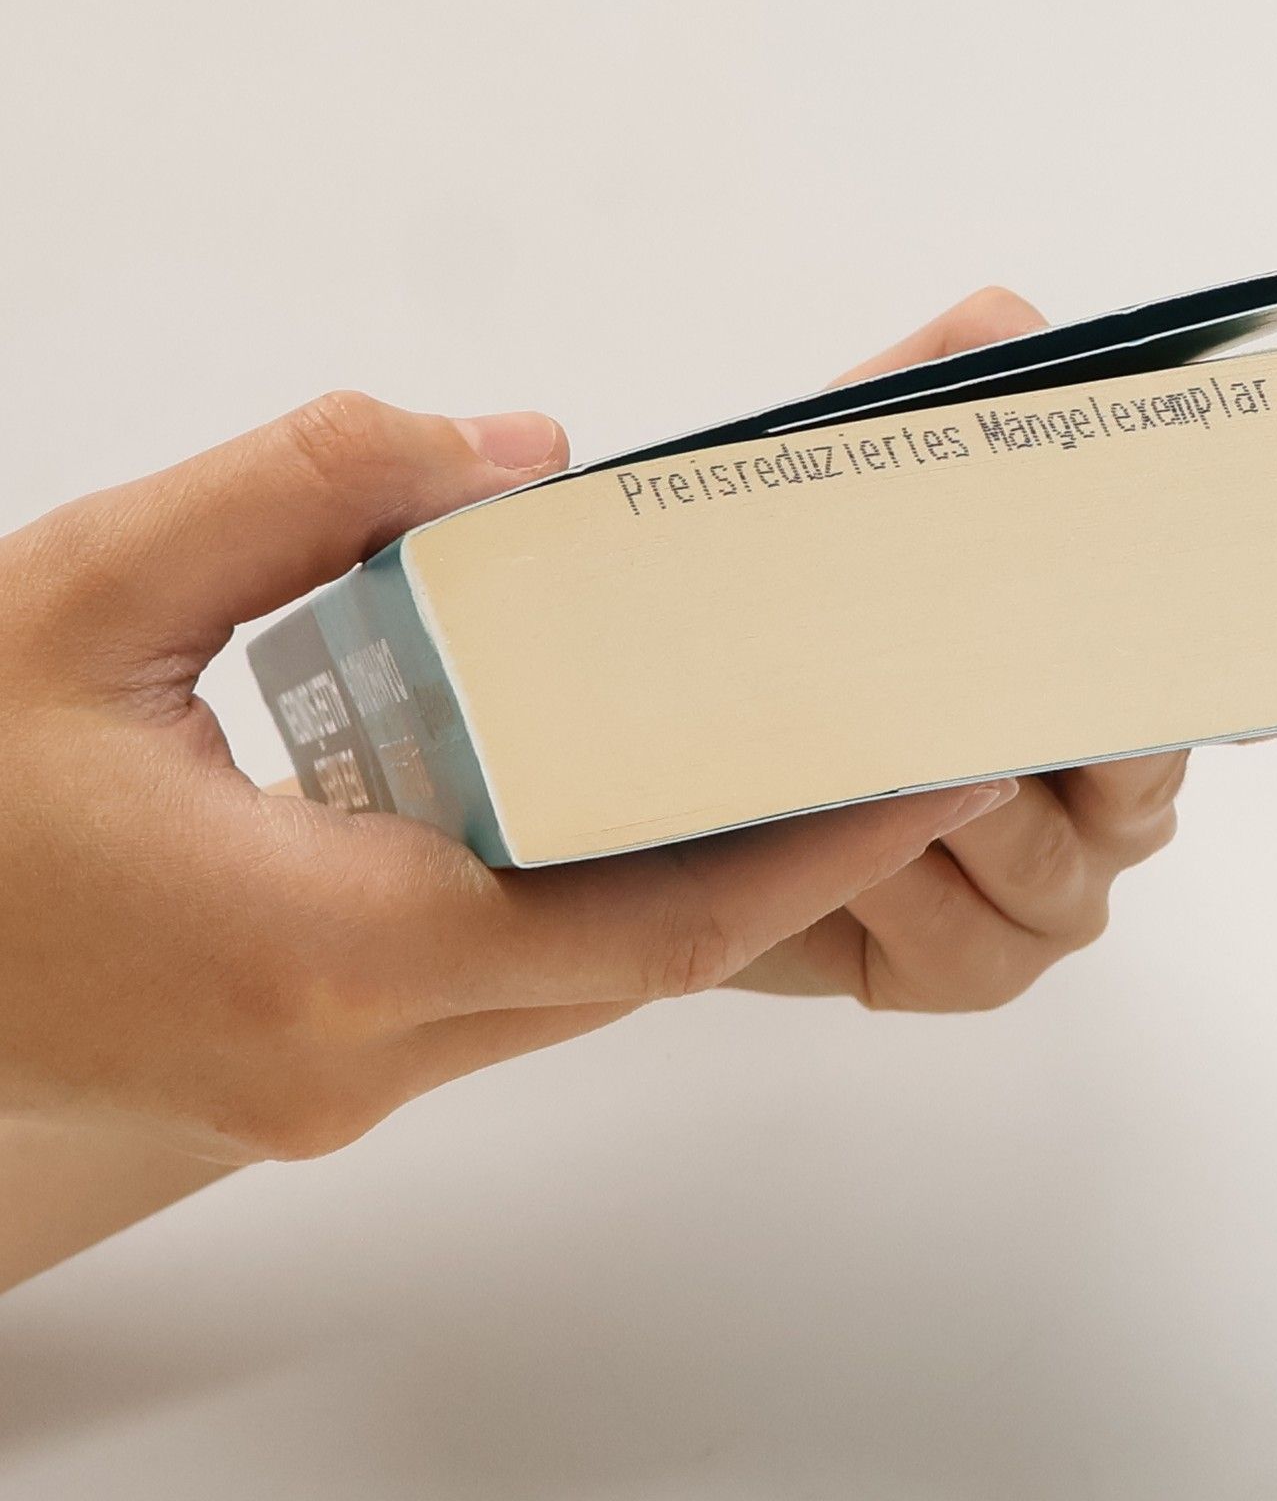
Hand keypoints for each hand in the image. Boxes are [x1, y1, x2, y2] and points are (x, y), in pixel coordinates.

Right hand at [0, 394, 1011, 1170]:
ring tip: (793, 758)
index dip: (813, 848)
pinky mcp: (322, 1070)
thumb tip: (506, 452)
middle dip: (787, 857)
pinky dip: (590, 904)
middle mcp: (354, 1049)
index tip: (930, 771)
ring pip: (579, 985)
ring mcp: (340, 1082)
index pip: (649, 923)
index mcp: (320, 942)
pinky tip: (624, 804)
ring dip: (691, 882)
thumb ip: (301, 486)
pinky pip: (510, 991)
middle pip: (644, 964)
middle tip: (902, 744)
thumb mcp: (90, 587)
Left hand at [729, 288, 1189, 1009]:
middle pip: (1139, 762)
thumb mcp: (852, 486)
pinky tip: (839, 849)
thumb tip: (1006, 321)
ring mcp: (1045, 895)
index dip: (1197, 622)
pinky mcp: (963, 971)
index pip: (1190, 656)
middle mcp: (1109, 798)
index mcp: (1114, 684)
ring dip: (950, 801)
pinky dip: (895, 891)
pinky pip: (960, 937)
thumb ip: (930, 391)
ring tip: (867, 745)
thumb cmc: (791, 623)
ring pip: (1044, 852)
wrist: (679, 784)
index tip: (1180, 580)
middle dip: (1048, 703)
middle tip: (975, 648)